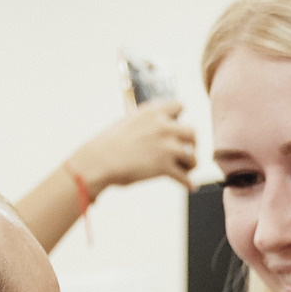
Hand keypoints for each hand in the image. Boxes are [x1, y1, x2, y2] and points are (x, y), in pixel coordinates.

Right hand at [73, 99, 197, 191]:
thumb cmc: (107, 145)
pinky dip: (188, 183)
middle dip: (191, 143)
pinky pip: (185, 177)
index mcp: (152, 112)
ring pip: (192, 156)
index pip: (179, 105)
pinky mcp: (164, 166)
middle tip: (186, 152)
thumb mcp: (127, 122)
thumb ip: (146, 121)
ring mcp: (165, 146)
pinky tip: (190, 186)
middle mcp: (162, 126)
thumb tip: (157, 124)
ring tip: (186, 169)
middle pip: (192, 132)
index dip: (181, 117)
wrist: (98, 162)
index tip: (178, 126)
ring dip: (191, 164)